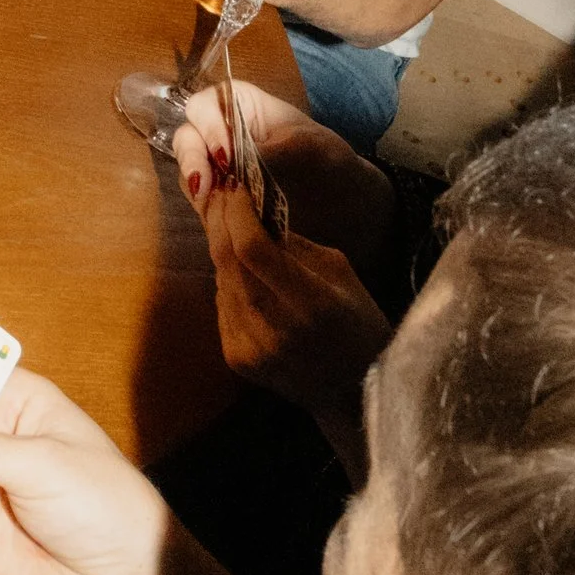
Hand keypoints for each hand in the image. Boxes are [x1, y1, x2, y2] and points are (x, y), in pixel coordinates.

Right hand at [169, 81, 394, 274]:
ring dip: (195, 183)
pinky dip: (205, 206)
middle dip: (192, 157)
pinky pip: (201, 199)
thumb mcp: (310, 148)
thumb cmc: (329, 162)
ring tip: (210, 201)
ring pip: (189, 169)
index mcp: (242, 106)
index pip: (207, 104)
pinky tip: (219, 216)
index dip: (208, 126)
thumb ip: (274, 150)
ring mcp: (220, 167)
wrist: (345, 204)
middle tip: (205, 184)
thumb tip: (238, 163)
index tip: (225, 155)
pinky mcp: (222, 198)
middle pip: (189, 136)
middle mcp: (223, 132)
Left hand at [171, 129, 393, 464]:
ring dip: (220, 246)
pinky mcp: (235, 359)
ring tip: (228, 222)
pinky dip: (227, 280)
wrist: (353, 392)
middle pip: (227, 259)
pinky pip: (222, 304)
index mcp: (312, 302)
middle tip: (218, 190)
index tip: (232, 183)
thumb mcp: (340, 271)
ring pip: (220, 278)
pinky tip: (240, 270)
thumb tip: (250, 209)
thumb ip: (292, 243)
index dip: (235, 209)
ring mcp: (251, 347)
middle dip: (219, 218)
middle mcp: (276, 328)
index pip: (252, 246)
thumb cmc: (356, 322)